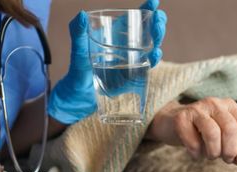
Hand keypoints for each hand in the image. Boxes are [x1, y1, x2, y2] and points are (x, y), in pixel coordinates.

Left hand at [48, 1, 166, 124]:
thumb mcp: (78, 50)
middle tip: (159, 19)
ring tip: (158, 33)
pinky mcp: (134, 76)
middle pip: (148, 31)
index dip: (145, 9)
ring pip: (152, 47)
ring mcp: (133, 61)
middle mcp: (127, 46)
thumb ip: (77, 32)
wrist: (80, 96)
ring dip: (158, 39)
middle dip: (157, 23)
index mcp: (116, 35)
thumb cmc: (78, 70)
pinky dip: (154, 59)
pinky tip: (156, 54)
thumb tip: (82, 15)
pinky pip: (148, 66)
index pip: (134, 19)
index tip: (154, 1)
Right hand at [147, 98, 236, 166]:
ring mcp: (197, 108)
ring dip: (214, 152)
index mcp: (230, 106)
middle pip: (230, 129)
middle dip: (230, 150)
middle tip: (226, 160)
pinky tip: (195, 153)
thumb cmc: (201, 133)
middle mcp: (215, 103)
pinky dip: (196, 153)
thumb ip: (236, 150)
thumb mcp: (222, 140)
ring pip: (213, 133)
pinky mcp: (181, 118)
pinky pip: (193, 141)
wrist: (171, 124)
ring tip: (210, 156)